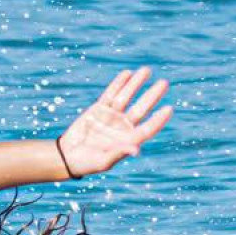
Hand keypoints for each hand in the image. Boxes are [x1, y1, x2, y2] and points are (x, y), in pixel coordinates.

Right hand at [57, 66, 171, 177]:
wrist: (67, 156)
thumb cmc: (86, 163)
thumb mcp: (102, 161)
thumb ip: (119, 153)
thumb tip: (136, 150)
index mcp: (128, 140)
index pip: (147, 128)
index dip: (158, 120)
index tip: (168, 109)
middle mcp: (123, 127)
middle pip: (141, 108)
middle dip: (152, 95)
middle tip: (164, 83)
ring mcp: (112, 116)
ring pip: (127, 97)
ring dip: (136, 84)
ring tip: (146, 70)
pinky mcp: (99, 108)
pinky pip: (111, 94)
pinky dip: (118, 84)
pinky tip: (127, 74)